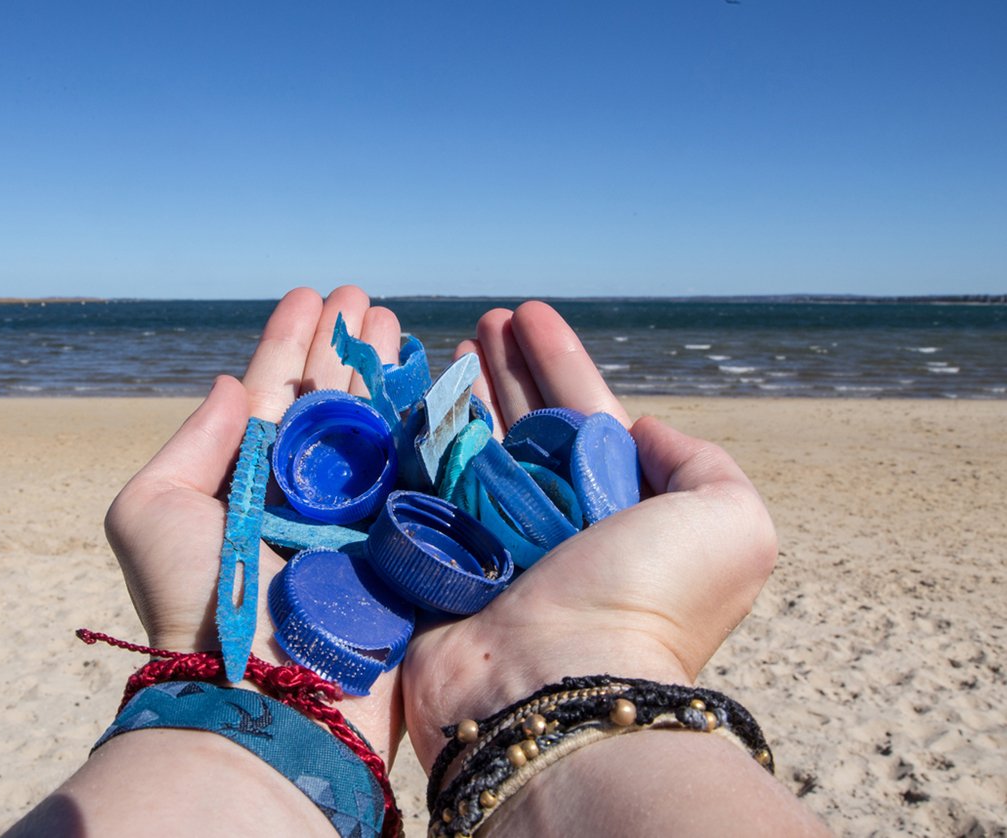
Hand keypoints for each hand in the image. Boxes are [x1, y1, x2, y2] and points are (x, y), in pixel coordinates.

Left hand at [102, 284, 405, 760]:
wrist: (263, 692)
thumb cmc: (197, 602)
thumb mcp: (151, 511)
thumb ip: (191, 443)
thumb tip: (231, 384)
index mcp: (249, 480)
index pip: (275, 394)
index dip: (291, 341)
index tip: (310, 294)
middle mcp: (305, 492)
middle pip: (333, 402)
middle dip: (346, 346)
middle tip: (364, 297)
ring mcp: (358, 516)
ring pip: (378, 425)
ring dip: (386, 370)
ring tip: (395, 321)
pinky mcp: (404, 543)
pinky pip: (421, 470)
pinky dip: (429, 422)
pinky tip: (438, 378)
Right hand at [401, 300, 778, 765]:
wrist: (557, 688)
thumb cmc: (646, 601)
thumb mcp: (730, 522)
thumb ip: (700, 464)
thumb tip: (639, 434)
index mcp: (621, 510)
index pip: (587, 416)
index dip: (559, 362)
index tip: (530, 315)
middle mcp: (559, 524)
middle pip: (528, 425)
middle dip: (510, 369)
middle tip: (485, 321)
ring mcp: (494, 544)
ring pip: (477, 451)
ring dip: (466, 396)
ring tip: (453, 345)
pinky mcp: (440, 563)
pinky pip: (429, 489)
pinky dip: (423, 446)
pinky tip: (414, 403)